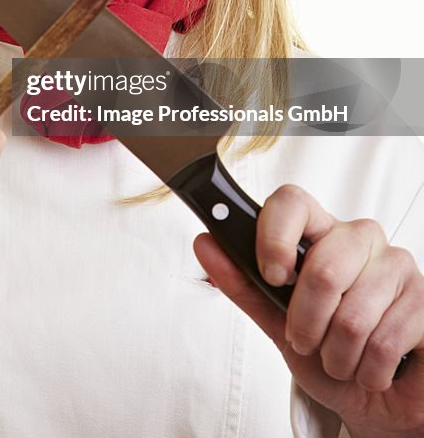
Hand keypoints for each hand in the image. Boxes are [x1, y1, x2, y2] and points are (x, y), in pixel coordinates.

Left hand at [193, 185, 423, 437]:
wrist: (373, 401)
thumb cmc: (327, 354)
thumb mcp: (275, 322)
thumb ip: (243, 283)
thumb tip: (205, 242)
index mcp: (321, 233)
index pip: (293, 202)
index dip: (275, 235)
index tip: (272, 274)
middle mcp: (361, 239)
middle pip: (323, 268)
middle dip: (305, 323)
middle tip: (306, 341)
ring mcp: (398, 266)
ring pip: (353, 314)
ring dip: (338, 356)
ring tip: (342, 359)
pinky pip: (385, 339)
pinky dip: (369, 370)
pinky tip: (372, 368)